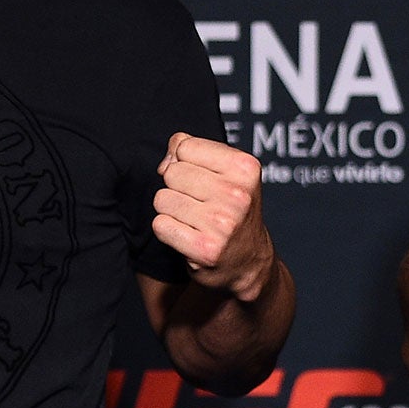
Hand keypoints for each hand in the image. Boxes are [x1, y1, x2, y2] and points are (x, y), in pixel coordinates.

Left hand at [152, 134, 275, 301]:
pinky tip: (188, 235)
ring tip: (194, 220)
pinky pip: (160, 225)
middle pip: (172, 173)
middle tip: (199, 203)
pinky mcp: (205, 249)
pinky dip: (168, 230)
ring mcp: (222, 223)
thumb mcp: (225, 170)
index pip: (185, 146)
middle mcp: (237, 194)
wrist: (248, 261)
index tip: (204, 180)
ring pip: (162, 199)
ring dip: (171, 210)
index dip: (186, 162)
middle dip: (177, 187)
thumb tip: (165, 163)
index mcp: (245, 167)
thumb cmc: (231, 210)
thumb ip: (191, 149)